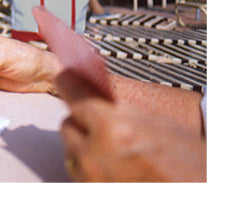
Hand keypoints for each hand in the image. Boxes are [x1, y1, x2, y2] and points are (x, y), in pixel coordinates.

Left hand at [60, 91, 206, 181]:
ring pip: (71, 151)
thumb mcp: (158, 125)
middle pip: (68, 124)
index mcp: (113, 130)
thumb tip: (93, 93)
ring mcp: (91, 179)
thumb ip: (118, 108)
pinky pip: (78, 174)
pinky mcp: (90, 194)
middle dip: (83, 122)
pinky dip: (90, 168)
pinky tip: (114, 168)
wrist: (203, 192)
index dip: (71, 84)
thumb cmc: (191, 166)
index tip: (68, 79)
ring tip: (116, 151)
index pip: (73, 94)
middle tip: (105, 124)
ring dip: (84, 147)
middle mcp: (94, 156)